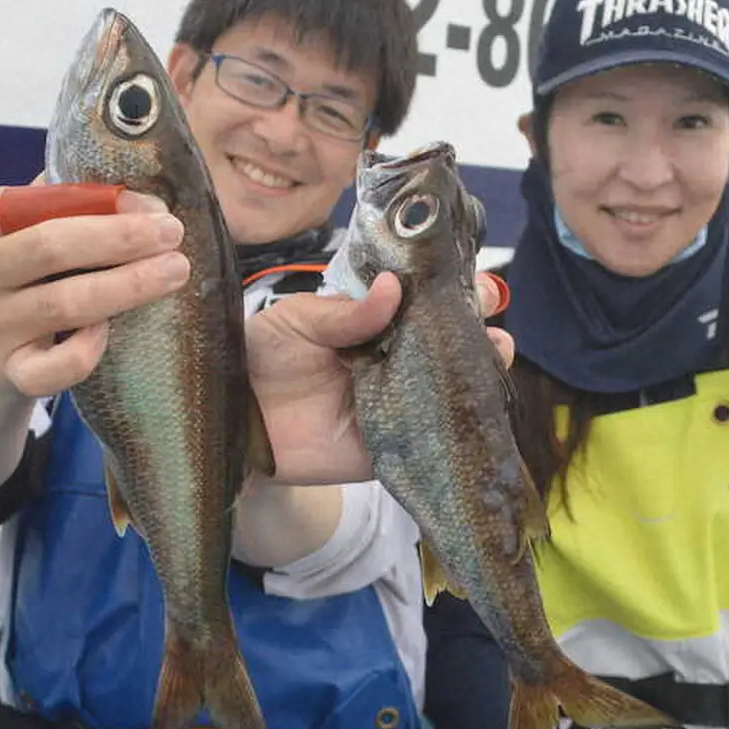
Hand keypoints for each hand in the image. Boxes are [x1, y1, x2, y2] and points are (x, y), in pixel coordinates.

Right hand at [0, 182, 188, 396]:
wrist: (5, 329)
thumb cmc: (38, 260)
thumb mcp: (44, 219)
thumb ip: (81, 199)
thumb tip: (147, 203)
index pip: (37, 203)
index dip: (103, 203)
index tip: (154, 206)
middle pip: (51, 248)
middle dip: (121, 239)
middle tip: (174, 233)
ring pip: (63, 305)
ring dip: (128, 286)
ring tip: (176, 271)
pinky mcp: (12, 370)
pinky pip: (52, 370)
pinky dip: (84, 353)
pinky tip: (110, 331)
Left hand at [244, 272, 513, 485]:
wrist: (234, 419)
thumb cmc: (261, 357)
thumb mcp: (299, 319)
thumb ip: (346, 312)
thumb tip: (394, 287)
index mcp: (376, 324)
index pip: (426, 304)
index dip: (455, 292)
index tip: (476, 282)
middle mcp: (396, 361)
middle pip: (451, 343)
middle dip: (479, 325)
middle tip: (487, 312)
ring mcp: (399, 403)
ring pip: (453, 387)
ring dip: (481, 368)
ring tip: (495, 349)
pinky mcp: (393, 445)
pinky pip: (433, 436)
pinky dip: (458, 421)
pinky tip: (475, 401)